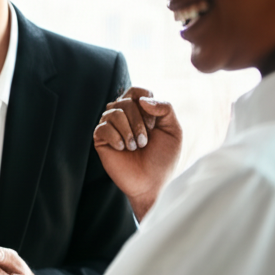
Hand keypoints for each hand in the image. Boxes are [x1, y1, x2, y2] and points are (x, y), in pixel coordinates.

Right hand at [93, 87, 181, 220]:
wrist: (151, 183)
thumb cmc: (163, 159)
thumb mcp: (173, 131)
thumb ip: (165, 109)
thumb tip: (141, 100)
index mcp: (141, 112)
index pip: (136, 92)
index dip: (145, 102)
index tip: (154, 124)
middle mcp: (124, 117)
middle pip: (126, 101)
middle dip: (139, 122)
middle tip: (145, 142)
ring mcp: (111, 127)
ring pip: (113, 112)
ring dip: (129, 131)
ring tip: (135, 147)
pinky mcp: (101, 139)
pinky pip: (102, 127)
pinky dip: (116, 138)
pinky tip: (122, 149)